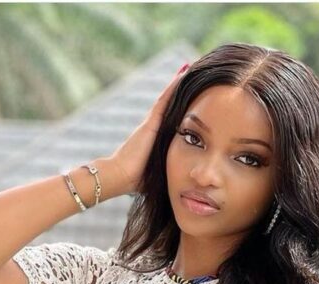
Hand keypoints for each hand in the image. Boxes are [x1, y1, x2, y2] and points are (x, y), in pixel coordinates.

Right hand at [109, 64, 188, 195]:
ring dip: (180, 82)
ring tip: (193, 66)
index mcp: (158, 138)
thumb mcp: (160, 173)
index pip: (175, 118)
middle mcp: (155, 126)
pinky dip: (175, 85)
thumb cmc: (137, 181)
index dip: (185, 106)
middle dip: (184, 89)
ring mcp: (153, 122)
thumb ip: (170, 171)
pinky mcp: (152, 121)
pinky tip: (185, 72)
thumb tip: (184, 182)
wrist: (120, 177)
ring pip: (170, 97)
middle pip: (173, 103)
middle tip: (198, 73)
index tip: (197, 97)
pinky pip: (166, 99)